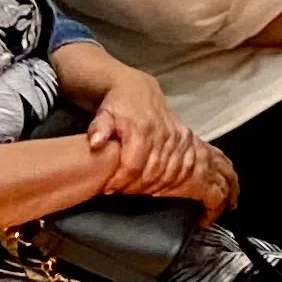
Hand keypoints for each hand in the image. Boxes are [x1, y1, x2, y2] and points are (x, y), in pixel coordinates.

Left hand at [83, 63, 227, 206]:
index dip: (121, 182)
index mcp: (141, 129)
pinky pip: (185, 165)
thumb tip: (95, 144)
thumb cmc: (117, 106)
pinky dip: (175, 179)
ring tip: (138, 189)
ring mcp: (177, 136)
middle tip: (122, 191)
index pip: (133, 166)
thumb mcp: (102, 115)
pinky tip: (161, 186)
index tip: (109, 188)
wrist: (138, 91)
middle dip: (135, 187)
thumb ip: (98, 129)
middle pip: (152, 172)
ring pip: (170, 172)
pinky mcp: (185, 138)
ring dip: (154, 186)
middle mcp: (162, 133)